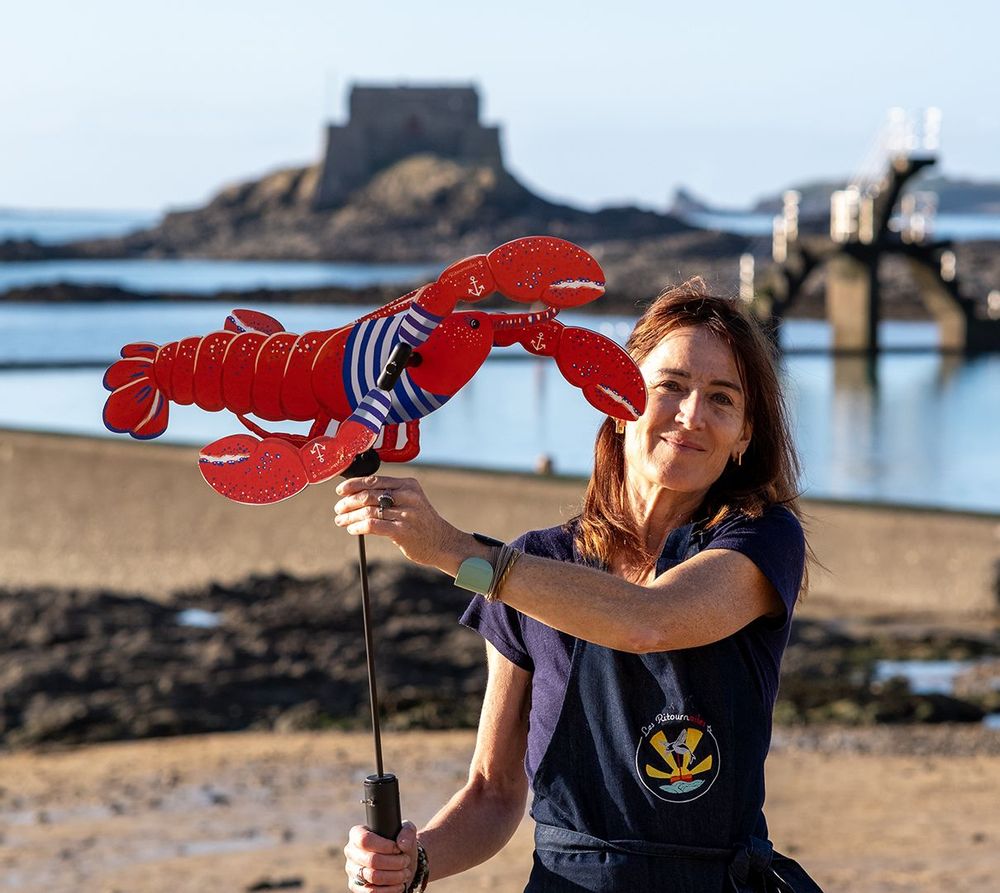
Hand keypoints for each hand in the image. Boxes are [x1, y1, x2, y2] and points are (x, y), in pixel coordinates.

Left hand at [333, 475, 465, 571]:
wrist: (442, 542)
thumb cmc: (421, 522)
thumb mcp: (411, 501)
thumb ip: (390, 495)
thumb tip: (357, 494)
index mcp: (408, 484)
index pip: (374, 480)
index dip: (353, 485)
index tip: (340, 491)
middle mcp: (408, 496)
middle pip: (368, 495)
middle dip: (348, 502)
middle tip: (338, 509)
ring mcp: (406, 514)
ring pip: (368, 511)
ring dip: (350, 516)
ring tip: (341, 521)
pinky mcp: (402, 531)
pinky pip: (373, 526)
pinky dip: (358, 527)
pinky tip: (352, 529)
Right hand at [343, 821, 416, 891]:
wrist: (398, 863)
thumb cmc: (399, 844)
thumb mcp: (406, 832)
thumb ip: (407, 833)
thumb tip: (402, 845)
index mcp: (357, 834)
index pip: (365, 840)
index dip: (385, 846)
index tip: (398, 849)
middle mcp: (351, 852)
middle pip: (371, 860)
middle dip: (394, 862)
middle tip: (405, 862)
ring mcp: (352, 871)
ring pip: (373, 877)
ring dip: (394, 876)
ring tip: (405, 873)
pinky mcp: (356, 887)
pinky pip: (371, 892)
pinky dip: (389, 890)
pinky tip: (399, 885)